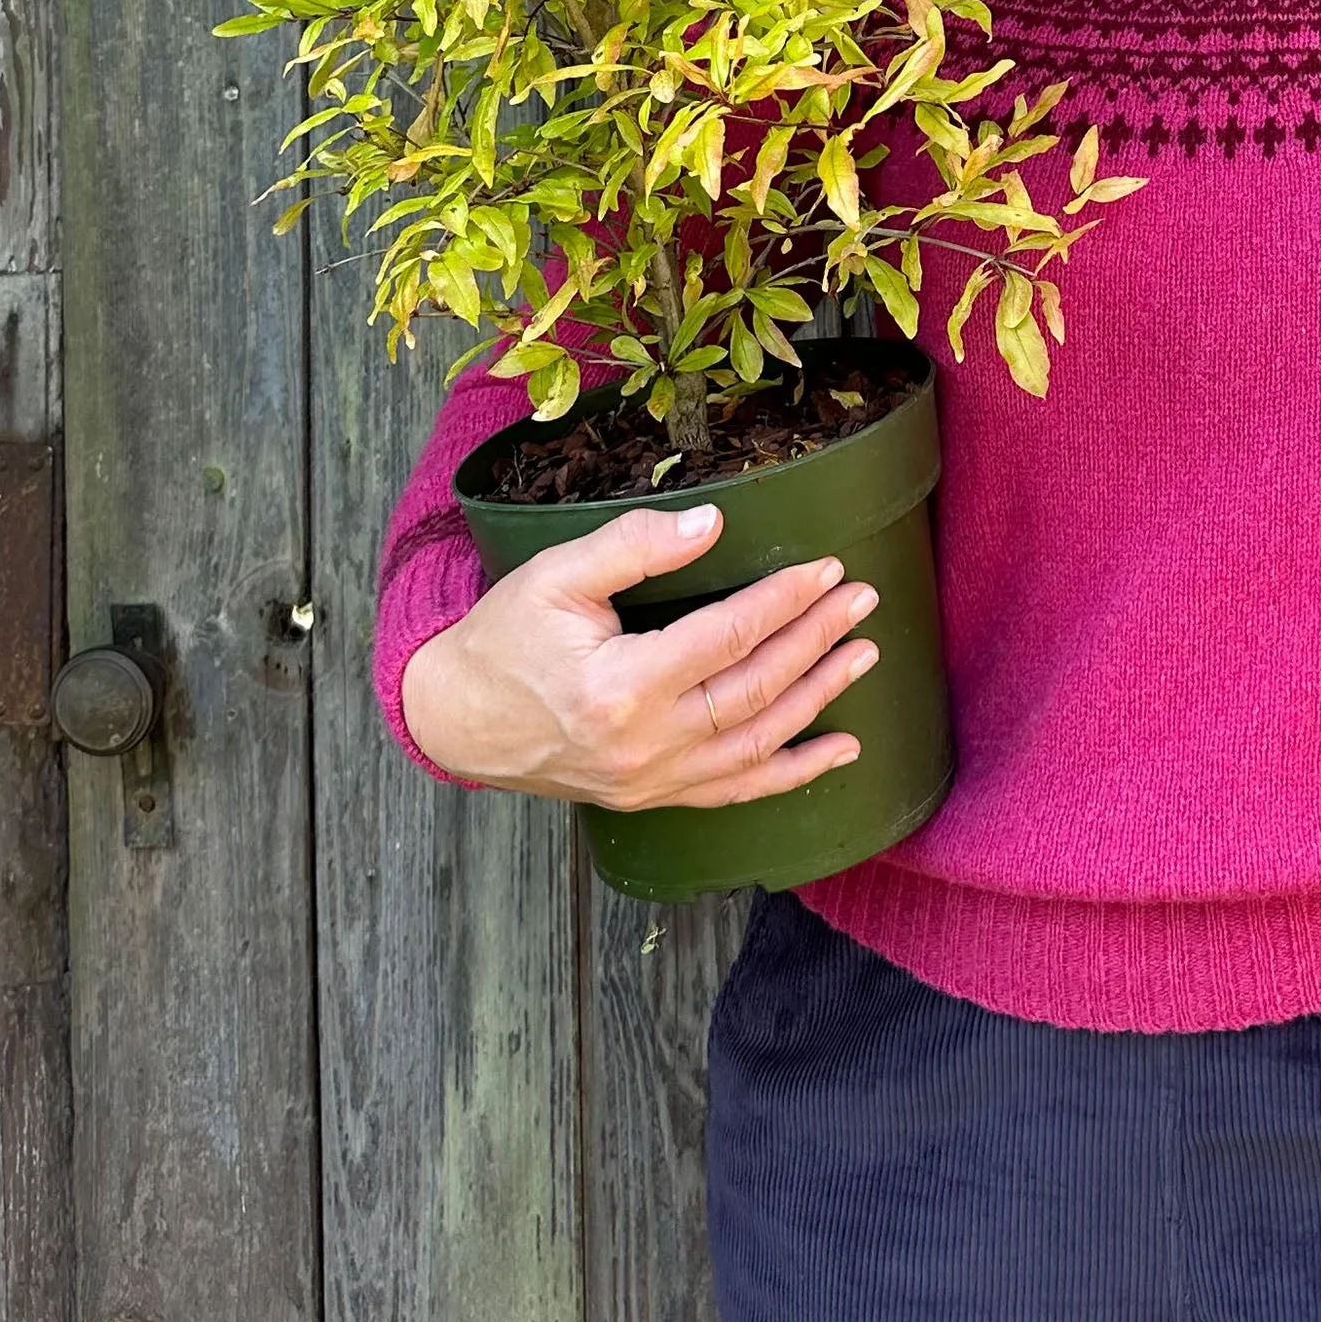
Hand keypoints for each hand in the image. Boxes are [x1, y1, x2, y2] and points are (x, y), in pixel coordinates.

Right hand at [401, 499, 878, 808]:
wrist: (459, 719)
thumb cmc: (506, 637)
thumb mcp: (557, 574)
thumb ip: (635, 545)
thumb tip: (712, 524)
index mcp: (620, 685)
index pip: (727, 636)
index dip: (784, 601)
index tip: (826, 568)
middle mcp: (644, 743)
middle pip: (755, 688)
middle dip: (816, 639)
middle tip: (861, 599)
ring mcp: (652, 779)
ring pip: (758, 742)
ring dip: (818, 696)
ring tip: (861, 653)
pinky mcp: (653, 797)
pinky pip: (737, 789)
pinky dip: (794, 772)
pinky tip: (840, 749)